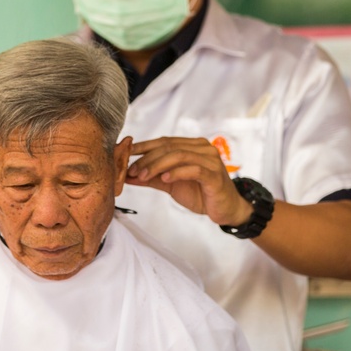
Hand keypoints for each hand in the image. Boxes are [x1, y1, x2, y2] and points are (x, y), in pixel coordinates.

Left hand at [126, 136, 252, 226]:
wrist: (225, 209)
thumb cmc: (201, 193)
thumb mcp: (171, 184)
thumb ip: (151, 178)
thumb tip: (128, 175)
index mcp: (193, 146)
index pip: (164, 141)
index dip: (144, 146)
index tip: (125, 153)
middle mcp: (202, 148)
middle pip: (169, 147)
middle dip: (147, 158)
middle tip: (132, 170)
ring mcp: (210, 160)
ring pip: (179, 155)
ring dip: (157, 165)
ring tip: (143, 176)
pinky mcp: (215, 174)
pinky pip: (193, 169)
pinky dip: (176, 173)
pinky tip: (164, 179)